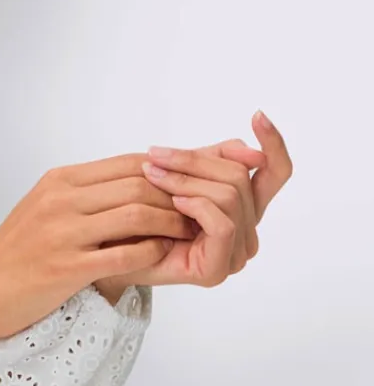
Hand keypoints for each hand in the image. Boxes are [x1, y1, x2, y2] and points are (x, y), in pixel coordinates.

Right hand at [0, 151, 196, 341]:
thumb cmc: (15, 254)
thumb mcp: (47, 209)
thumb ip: (87, 194)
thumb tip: (137, 183)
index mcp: (60, 181)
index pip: (130, 163)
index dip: (170, 170)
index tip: (194, 182)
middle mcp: (62, 199)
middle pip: (140, 184)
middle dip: (179, 195)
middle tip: (203, 209)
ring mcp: (63, 233)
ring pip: (137, 214)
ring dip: (172, 223)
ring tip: (190, 232)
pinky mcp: (66, 268)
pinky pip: (125, 254)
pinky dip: (152, 253)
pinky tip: (163, 256)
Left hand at [93, 111, 291, 295]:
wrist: (109, 254)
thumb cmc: (140, 215)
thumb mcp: (180, 176)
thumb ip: (212, 160)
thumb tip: (246, 146)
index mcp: (244, 208)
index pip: (276, 172)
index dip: (273, 143)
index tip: (257, 115)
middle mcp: (246, 232)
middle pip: (241, 177)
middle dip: (196, 161)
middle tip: (156, 155)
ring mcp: (234, 254)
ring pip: (230, 196)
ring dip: (187, 180)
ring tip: (154, 175)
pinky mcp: (217, 270)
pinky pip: (222, 224)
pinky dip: (197, 206)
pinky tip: (173, 204)